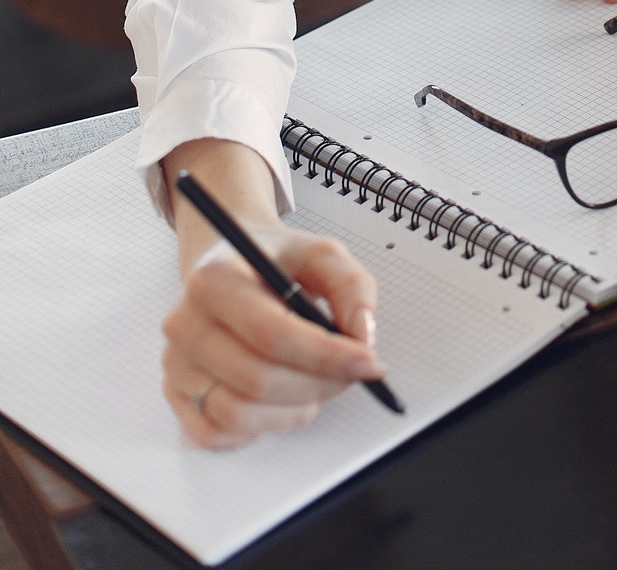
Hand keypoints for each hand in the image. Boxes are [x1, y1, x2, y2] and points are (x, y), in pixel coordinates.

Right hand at [161, 139, 384, 449]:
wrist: (232, 264)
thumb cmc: (275, 262)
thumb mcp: (320, 255)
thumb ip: (350, 286)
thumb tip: (362, 335)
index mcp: (215, 279)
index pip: (271, 333)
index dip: (325, 355)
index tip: (368, 362)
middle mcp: (185, 323)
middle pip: (257, 380)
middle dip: (318, 385)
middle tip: (353, 375)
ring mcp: (176, 363)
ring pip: (238, 414)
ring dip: (294, 410)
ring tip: (319, 386)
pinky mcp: (176, 394)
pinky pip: (216, 434)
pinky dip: (260, 428)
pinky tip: (283, 402)